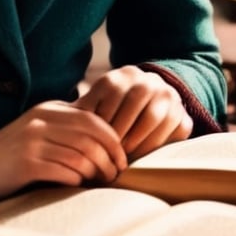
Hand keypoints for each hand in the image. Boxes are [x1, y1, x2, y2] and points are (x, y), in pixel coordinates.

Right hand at [0, 100, 127, 201]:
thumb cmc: (14, 150)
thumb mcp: (40, 128)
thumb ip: (66, 126)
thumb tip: (106, 137)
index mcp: (49, 109)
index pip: (92, 118)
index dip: (112, 139)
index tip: (121, 157)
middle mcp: (42, 121)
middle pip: (90, 137)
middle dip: (109, 157)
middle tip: (115, 174)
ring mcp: (33, 142)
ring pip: (80, 155)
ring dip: (96, 172)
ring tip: (101, 183)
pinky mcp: (27, 164)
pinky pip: (64, 171)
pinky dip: (77, 180)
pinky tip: (78, 187)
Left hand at [74, 66, 192, 160]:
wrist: (147, 114)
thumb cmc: (108, 119)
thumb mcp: (95, 110)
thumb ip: (81, 114)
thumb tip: (51, 121)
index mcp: (121, 75)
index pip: (112, 92)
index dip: (102, 120)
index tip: (92, 142)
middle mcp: (147, 79)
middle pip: (134, 101)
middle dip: (120, 132)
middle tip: (108, 155)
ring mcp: (168, 94)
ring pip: (153, 115)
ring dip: (137, 140)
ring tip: (123, 159)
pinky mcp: (184, 115)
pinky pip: (172, 129)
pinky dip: (154, 145)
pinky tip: (141, 157)